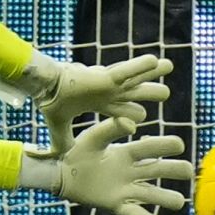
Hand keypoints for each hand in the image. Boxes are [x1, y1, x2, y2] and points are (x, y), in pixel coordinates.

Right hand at [30, 54, 173, 155]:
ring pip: (137, 79)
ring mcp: (110, 84)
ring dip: (153, 73)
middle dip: (149, 93)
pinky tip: (154, 60)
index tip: (140, 118)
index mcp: (98, 103)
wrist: (45, 89)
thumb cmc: (52, 102)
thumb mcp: (59, 125)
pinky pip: (128, 70)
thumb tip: (58, 154)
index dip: (130, 114)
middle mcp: (107, 92)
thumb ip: (62, 139)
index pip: (121, 110)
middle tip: (164, 94)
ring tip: (168, 66)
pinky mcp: (108, 77)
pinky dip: (141, 66)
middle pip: (134, 93)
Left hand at [33, 116, 193, 214]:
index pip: (150, 148)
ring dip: (166, 198)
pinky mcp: (116, 204)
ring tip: (178, 201)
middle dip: (175, 170)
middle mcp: (130, 170)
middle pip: (158, 170)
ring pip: (152, 194)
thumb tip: (131, 124)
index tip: (179, 144)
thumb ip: (110, 129)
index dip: (164, 146)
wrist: (60, 172)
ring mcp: (125, 189)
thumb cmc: (76, 150)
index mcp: (126, 151)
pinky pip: (134, 214)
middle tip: (187, 170)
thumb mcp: (93, 137)